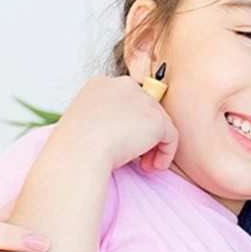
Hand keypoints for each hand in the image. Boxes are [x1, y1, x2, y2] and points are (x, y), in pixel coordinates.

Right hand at [53, 75, 178, 173]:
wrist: (80, 149)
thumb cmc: (78, 145)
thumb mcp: (89, 124)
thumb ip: (110, 121)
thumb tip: (128, 136)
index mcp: (102, 84)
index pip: (128, 103)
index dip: (131, 127)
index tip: (123, 145)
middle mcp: (124, 85)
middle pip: (146, 113)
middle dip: (145, 139)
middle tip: (138, 160)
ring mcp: (142, 100)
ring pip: (160, 126)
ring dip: (155, 148)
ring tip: (145, 166)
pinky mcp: (156, 118)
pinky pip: (172, 137)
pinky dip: (166, 154)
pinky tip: (153, 167)